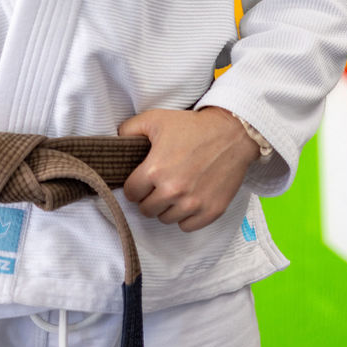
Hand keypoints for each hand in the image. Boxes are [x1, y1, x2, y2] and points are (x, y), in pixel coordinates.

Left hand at [118, 107, 259, 231]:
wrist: (231, 134)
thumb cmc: (192, 126)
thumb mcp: (156, 119)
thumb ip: (129, 129)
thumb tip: (116, 141)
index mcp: (155, 170)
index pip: (131, 194)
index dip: (134, 186)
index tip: (141, 181)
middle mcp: (173, 191)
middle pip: (146, 210)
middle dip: (149, 198)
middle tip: (158, 185)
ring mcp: (193, 204)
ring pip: (166, 220)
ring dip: (166, 208)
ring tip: (174, 190)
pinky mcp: (211, 211)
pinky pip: (187, 227)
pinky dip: (185, 217)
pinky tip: (188, 200)